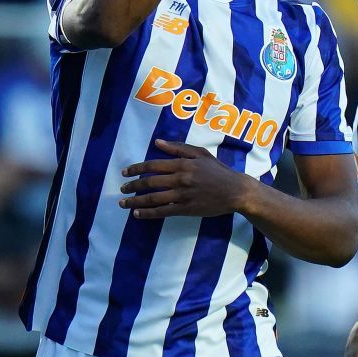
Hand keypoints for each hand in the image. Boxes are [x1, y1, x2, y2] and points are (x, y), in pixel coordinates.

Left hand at [119, 138, 252, 218]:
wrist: (235, 191)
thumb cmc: (218, 171)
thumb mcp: (200, 154)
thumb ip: (178, 148)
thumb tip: (157, 142)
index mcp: (183, 164)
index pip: (153, 165)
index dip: (136, 169)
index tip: (125, 172)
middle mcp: (180, 179)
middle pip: (150, 182)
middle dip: (132, 186)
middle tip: (122, 189)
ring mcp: (183, 195)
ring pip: (153, 198)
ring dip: (135, 201)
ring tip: (124, 203)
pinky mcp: (186, 210)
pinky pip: (163, 212)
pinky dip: (148, 213)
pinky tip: (137, 214)